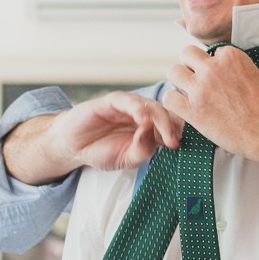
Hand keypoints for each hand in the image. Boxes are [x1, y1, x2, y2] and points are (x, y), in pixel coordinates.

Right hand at [44, 91, 181, 172]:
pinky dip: (138, 109)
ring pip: (152, 106)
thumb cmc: (102, 151)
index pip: (173, 126)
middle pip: (167, 115)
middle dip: (172, 129)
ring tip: (162, 135)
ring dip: (159, 120)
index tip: (184, 148)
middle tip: (173, 143)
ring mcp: (130, 106)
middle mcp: (144, 115)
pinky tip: (142, 119)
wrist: (74, 146)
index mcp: (152, 129)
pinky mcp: (113, 100)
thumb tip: (155, 137)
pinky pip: (129, 101)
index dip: (180, 135)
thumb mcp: (127, 159)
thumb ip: (143, 150)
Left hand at [161, 45, 258, 163]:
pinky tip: (186, 110)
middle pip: (186, 54)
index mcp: (230, 55)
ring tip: (191, 95)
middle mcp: (213, 68)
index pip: (207, 51)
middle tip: (198, 83)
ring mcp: (201, 88)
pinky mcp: (194, 110)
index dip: (209, 65)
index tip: (217, 79)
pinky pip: (168, 98)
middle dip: (190, 67)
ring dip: (180, 82)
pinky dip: (174, 103)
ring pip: (173, 72)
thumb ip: (231, 67)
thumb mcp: (252, 74)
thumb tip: (213, 68)